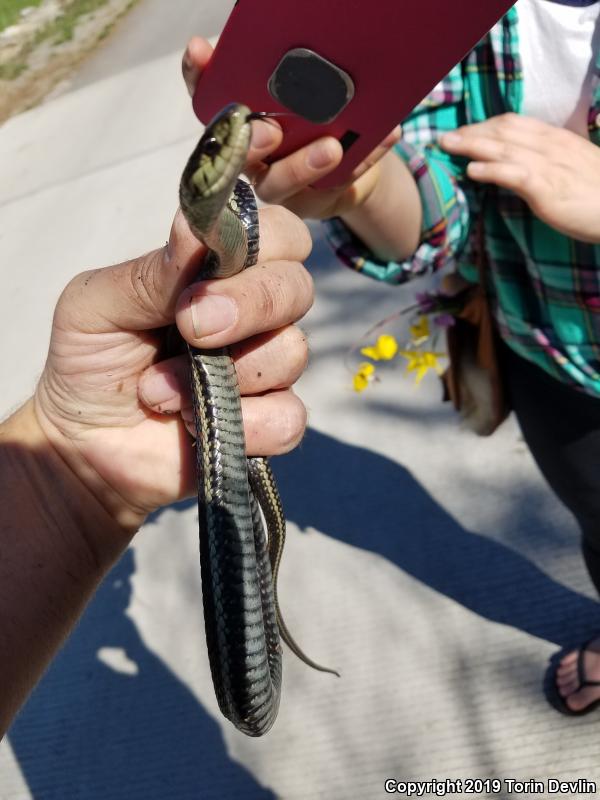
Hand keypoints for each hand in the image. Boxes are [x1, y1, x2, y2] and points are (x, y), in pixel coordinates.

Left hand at [34, 206, 312, 530]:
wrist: (82, 445)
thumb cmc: (90, 362)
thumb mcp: (96, 306)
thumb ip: (150, 273)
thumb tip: (195, 224)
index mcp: (220, 273)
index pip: (280, 235)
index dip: (265, 243)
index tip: (204, 275)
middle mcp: (253, 316)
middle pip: (296, 289)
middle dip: (248, 304)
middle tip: (190, 329)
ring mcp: (265, 372)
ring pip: (291, 353)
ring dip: (222, 375)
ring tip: (159, 390)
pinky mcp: (268, 425)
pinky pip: (286, 418)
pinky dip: (239, 424)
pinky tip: (193, 425)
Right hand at [182, 37, 400, 219]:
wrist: (349, 163)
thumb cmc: (314, 119)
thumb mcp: (301, 91)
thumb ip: (291, 74)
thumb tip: (301, 32)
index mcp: (238, 122)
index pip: (207, 97)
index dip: (199, 78)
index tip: (200, 51)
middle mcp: (249, 156)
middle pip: (236, 153)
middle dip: (251, 141)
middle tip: (271, 130)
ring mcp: (276, 184)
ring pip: (278, 183)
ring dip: (303, 165)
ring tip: (333, 148)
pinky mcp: (308, 201)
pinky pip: (331, 188)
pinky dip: (361, 162)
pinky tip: (385, 136)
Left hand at [440, 113, 599, 243]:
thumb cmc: (599, 193)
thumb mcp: (572, 168)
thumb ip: (548, 162)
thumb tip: (523, 166)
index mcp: (556, 139)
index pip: (514, 123)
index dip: (485, 126)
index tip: (464, 132)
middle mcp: (550, 146)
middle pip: (503, 131)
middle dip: (471, 132)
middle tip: (445, 138)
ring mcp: (548, 166)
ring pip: (503, 148)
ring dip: (471, 146)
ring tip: (447, 146)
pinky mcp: (547, 188)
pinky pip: (514, 174)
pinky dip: (490, 170)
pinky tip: (471, 170)